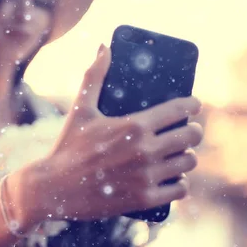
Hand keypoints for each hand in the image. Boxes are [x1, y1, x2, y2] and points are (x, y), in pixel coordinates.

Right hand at [17, 44, 203, 227]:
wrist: (53, 188)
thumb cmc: (67, 146)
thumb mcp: (81, 110)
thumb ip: (94, 76)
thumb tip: (103, 47)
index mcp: (134, 125)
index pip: (181, 109)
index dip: (193, 105)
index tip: (194, 106)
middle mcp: (145, 150)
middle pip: (191, 136)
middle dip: (192, 131)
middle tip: (186, 131)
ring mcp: (146, 176)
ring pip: (189, 162)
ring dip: (186, 156)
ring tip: (179, 154)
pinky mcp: (145, 199)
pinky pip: (180, 189)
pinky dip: (180, 183)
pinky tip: (174, 178)